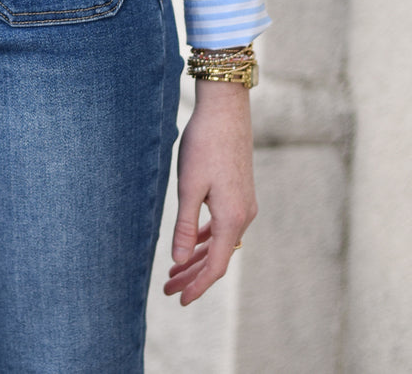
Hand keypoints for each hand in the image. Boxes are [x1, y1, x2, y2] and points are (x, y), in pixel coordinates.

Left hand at [164, 80, 256, 304]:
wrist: (226, 109)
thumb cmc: (204, 145)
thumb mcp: (189, 186)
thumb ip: (184, 225)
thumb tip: (179, 261)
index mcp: (232, 218)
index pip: (215, 266)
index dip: (197, 286)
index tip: (179, 300)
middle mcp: (244, 215)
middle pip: (218, 257)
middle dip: (193, 275)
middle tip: (167, 289)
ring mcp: (244, 203)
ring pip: (221, 242)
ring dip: (198, 257)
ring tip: (175, 271)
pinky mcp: (240, 192)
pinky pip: (223, 225)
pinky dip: (207, 238)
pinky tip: (192, 243)